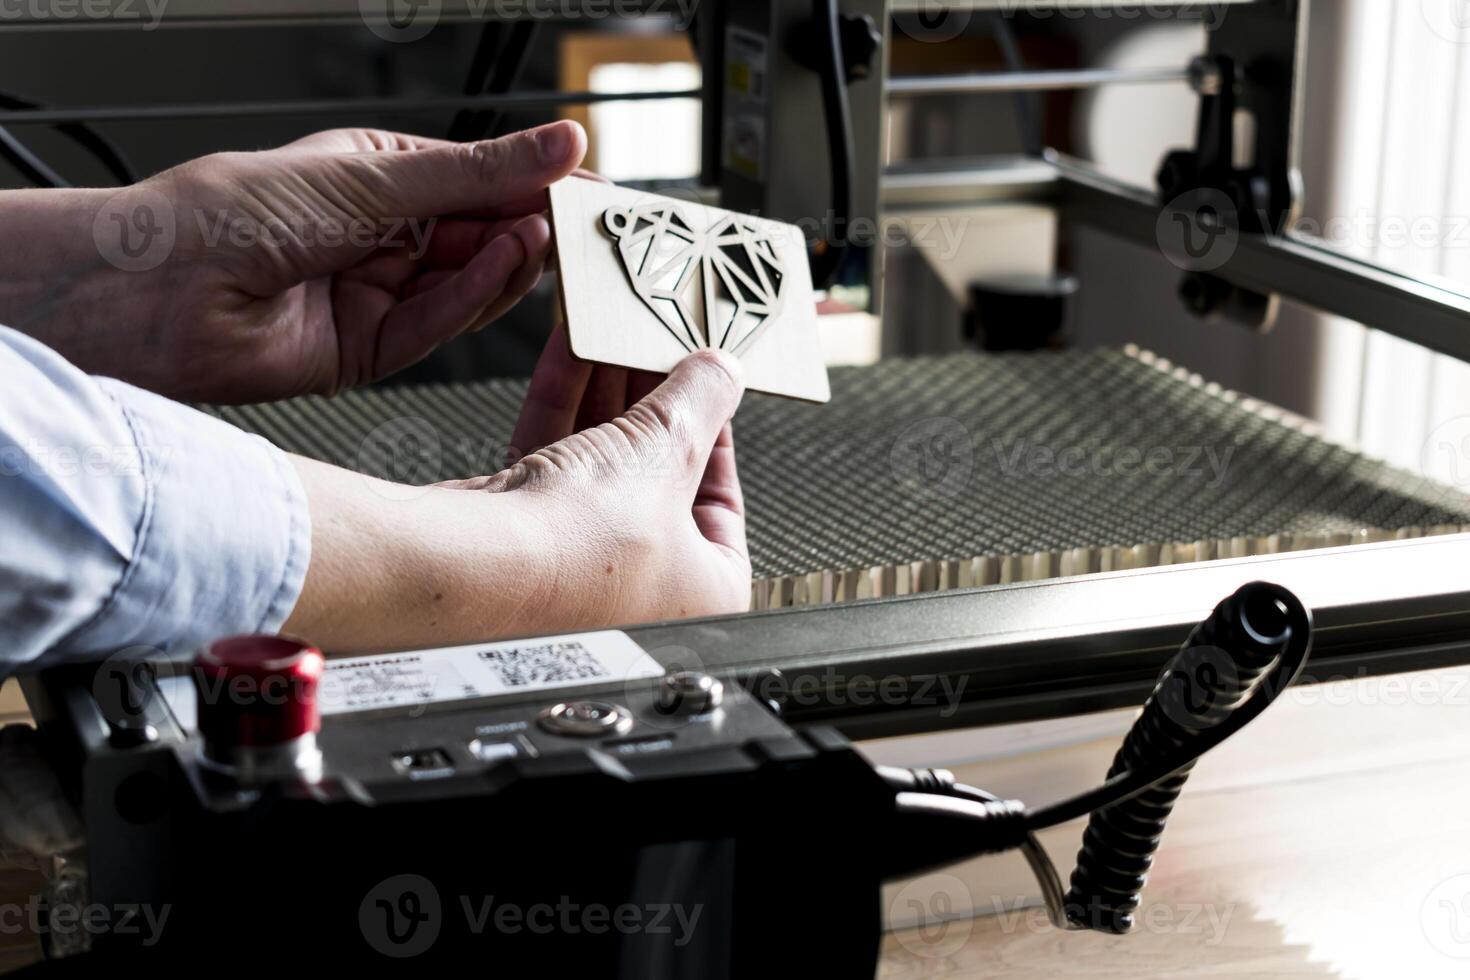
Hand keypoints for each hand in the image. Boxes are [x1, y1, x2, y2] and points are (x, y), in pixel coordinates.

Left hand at [0, 121, 586, 402]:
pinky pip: (442, 322)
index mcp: (381, 178)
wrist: (163, 292)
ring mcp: (381, 292)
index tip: (591, 184)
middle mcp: (385, 236)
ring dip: (510, 259)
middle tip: (583, 220)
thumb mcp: (374, 179)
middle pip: (484, 233)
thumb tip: (556, 145)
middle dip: (533, 225)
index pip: (481, 179)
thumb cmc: (234, 212)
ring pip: (472, 282)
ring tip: (541, 234)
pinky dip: (476, 296)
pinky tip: (502, 264)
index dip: (537, 181)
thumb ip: (477, 173)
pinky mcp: (374, 348)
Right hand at [282, 336, 749, 649]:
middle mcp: (644, 591)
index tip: (706, 385)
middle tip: (657, 349)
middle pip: (660, 476)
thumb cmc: (581, 546)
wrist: (474, 565)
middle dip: (653, 402)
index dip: (715, 432)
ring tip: (615, 337)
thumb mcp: (670, 450)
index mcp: (704, 594)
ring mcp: (581, 567)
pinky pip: (558, 460)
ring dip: (607, 393)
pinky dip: (563, 405)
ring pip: (604, 464)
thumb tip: (721, 373)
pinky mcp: (526, 538)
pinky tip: (569, 353)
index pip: (724, 501)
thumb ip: (703, 401)